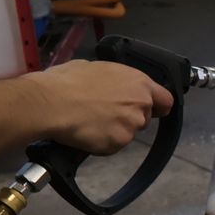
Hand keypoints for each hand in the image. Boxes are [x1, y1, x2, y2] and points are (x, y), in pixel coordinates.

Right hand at [24, 60, 174, 155]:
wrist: (49, 103)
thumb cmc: (66, 81)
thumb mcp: (94, 68)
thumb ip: (114, 80)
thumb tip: (110, 84)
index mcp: (138, 82)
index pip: (166, 100)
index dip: (158, 106)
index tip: (153, 111)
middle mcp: (141, 104)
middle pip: (144, 117)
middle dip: (128, 118)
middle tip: (104, 115)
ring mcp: (131, 125)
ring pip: (128, 132)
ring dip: (114, 131)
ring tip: (90, 123)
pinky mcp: (118, 143)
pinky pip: (113, 146)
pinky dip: (101, 143)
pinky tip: (85, 133)